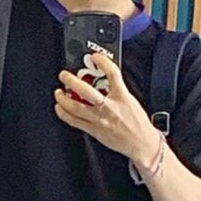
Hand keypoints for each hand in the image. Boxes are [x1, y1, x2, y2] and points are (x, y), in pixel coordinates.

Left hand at [54, 54, 162, 168]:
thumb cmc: (138, 123)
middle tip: (64, 75)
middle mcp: (109, 107)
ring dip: (63, 98)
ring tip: (58, 92)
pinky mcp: (94, 131)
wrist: (142, 143)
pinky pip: (74, 121)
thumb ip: (116, 90)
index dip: (103, 62)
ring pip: (75, 107)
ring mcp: (100, 120)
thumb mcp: (131, 100)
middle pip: (86, 91)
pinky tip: (60, 108)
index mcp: (122, 97)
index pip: (113, 74)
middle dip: (71, 81)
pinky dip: (64, 114)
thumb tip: (103, 79)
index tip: (95, 56)